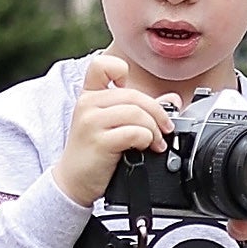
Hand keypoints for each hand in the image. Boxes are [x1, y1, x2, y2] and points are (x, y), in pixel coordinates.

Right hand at [53, 53, 177, 209]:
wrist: (74, 182)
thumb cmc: (93, 154)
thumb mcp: (113, 126)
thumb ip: (140, 110)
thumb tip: (173, 100)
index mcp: (90, 95)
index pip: (102, 65)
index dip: (120, 70)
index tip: (128, 88)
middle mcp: (88, 104)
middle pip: (133, 95)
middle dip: (156, 112)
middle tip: (165, 128)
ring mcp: (91, 122)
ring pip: (136, 112)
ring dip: (154, 129)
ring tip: (156, 142)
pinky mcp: (99, 141)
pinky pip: (133, 132)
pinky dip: (146, 139)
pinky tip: (146, 148)